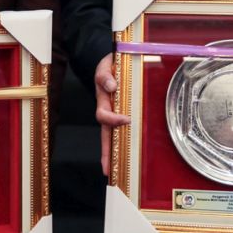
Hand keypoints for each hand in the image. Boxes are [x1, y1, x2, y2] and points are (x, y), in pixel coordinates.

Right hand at [94, 53, 130, 176]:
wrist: (110, 62)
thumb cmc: (108, 66)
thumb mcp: (104, 67)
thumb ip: (105, 76)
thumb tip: (112, 85)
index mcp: (103, 100)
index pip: (104, 115)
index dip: (113, 119)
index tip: (126, 119)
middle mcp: (107, 111)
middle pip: (105, 136)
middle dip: (106, 153)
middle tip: (109, 170)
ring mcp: (114, 114)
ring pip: (112, 137)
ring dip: (113, 153)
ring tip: (116, 171)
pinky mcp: (121, 114)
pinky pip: (121, 131)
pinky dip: (123, 143)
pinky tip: (128, 154)